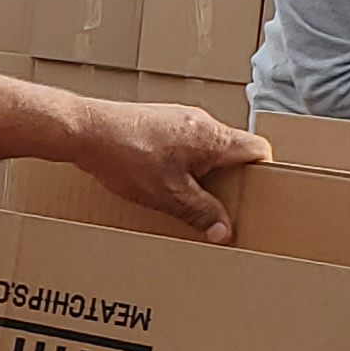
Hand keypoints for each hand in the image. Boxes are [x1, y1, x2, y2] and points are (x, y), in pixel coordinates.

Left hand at [68, 99, 269, 241]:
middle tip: (224, 207)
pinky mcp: (158, 122)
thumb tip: (225, 231)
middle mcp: (200, 122)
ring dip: (204, 175)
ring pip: (206, 149)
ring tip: (192, 201)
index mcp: (212, 136)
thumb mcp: (169, 195)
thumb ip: (201, 213)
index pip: (258, 148)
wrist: (86, 131)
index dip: (263, 172)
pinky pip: (185, 146)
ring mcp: (178, 119)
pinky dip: (184, 166)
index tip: (257, 195)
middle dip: (230, 180)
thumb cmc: (127, 156)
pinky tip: (165, 186)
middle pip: (232, 151)